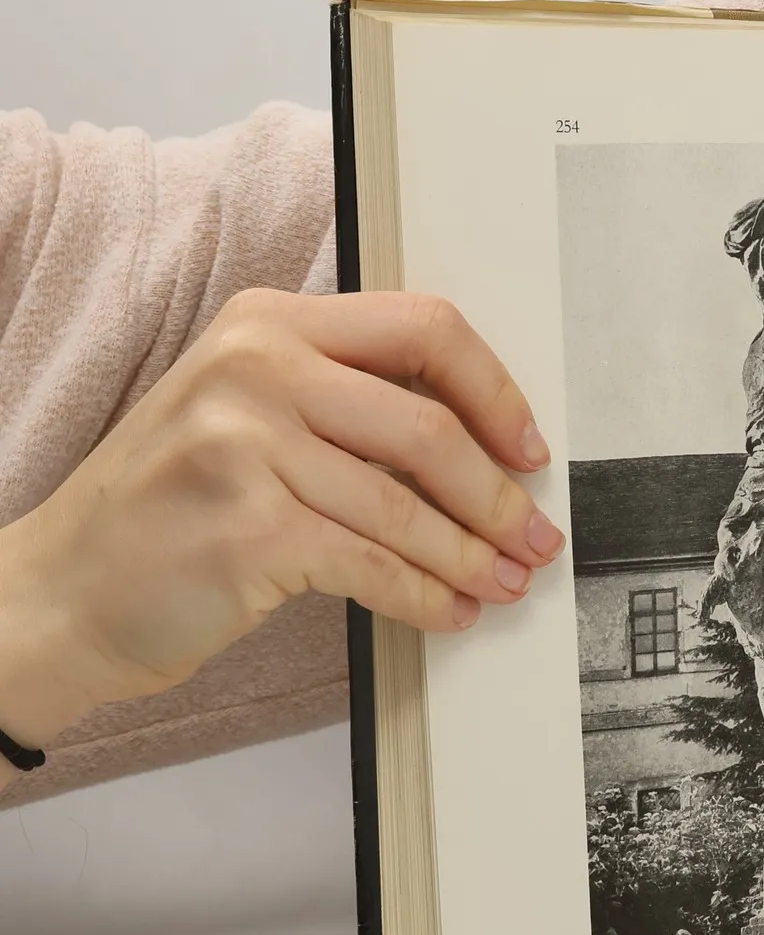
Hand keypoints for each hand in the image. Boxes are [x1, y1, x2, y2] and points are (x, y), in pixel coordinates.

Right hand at [0, 288, 562, 763]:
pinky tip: (450, 610)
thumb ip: (347, 402)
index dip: (496, 392)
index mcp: (269, 323)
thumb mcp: (246, 412)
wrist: (59, 592)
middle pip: (430, 427)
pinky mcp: (248, 531)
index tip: (527, 447)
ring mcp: (246, 448)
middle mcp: (256, 370)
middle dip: (498, 496)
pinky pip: (373, 567)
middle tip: (534, 535)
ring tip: (504, 581)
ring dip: (471, 555)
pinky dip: (426, 596)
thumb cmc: (168, 505)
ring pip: (406, 507)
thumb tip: (481, 446)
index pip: (424, 328)